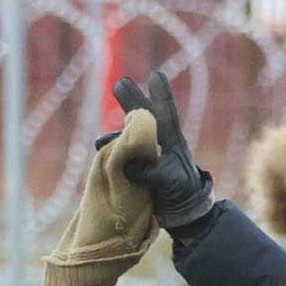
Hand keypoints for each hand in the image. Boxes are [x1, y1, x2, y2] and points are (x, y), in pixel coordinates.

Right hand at [109, 70, 216, 229]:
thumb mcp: (170, 179)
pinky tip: (101, 152)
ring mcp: (144, 155)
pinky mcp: (134, 169)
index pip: (166, 112)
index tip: (155, 75)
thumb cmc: (183, 190)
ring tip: (102, 141)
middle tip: (120, 83)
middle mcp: (156, 142)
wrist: (181, 210)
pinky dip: (110, 154)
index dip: (161, 94)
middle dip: (131, 100)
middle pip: (142, 117)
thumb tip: (126, 163)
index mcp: (172, 139)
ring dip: (114, 137)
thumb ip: (150, 170)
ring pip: (127, 138)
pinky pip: (119, 157)